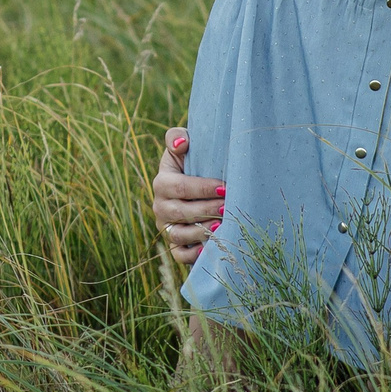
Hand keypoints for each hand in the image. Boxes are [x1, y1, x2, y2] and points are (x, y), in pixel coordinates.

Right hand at [151, 128, 224, 263]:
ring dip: (202, 232)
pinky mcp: (174, 245)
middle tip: (229, 208)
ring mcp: (166, 228)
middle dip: (207, 210)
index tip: (225, 187)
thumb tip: (182, 143)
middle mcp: (160, 207)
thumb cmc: (193, 161)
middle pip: (182, 212)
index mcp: (161, 183)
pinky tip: (213, 246)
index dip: (202, 188)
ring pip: (180, 235)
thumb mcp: (183, 145)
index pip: (180, 187)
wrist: (195, 182)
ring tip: (223, 226)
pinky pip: (180, 255)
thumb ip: (177, 136)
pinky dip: (195, 254)